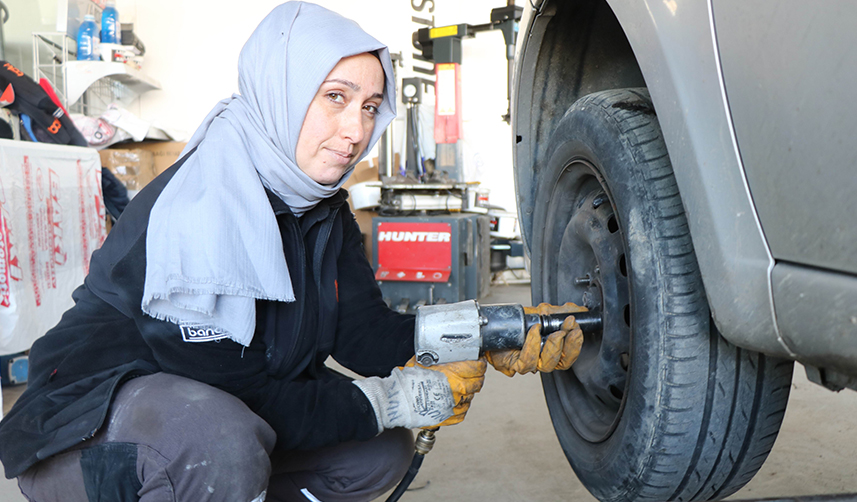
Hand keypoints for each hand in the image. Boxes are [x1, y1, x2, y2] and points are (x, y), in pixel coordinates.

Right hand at [352, 357, 485, 431]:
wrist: (396, 401)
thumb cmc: (407, 380)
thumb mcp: (423, 360)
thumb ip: (439, 356)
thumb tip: (446, 350)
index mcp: (453, 374)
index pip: (477, 368)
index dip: (478, 363)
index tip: (476, 362)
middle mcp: (457, 390)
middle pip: (477, 383)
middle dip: (475, 377)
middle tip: (469, 373)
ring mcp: (454, 405)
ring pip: (470, 397)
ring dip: (467, 391)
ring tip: (456, 387)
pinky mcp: (449, 418)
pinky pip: (463, 411)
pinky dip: (460, 405)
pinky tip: (452, 400)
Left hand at [485, 302, 584, 376]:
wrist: (492, 327)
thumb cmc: (515, 323)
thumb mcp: (541, 313)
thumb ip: (561, 313)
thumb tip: (580, 311)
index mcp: (550, 351)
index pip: (568, 356)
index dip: (575, 344)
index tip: (576, 329)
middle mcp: (540, 360)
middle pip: (560, 363)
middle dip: (568, 345)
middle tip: (569, 330)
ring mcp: (527, 363)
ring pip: (544, 364)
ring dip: (553, 346)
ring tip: (555, 332)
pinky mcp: (513, 364)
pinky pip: (526, 360)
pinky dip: (532, 344)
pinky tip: (535, 331)